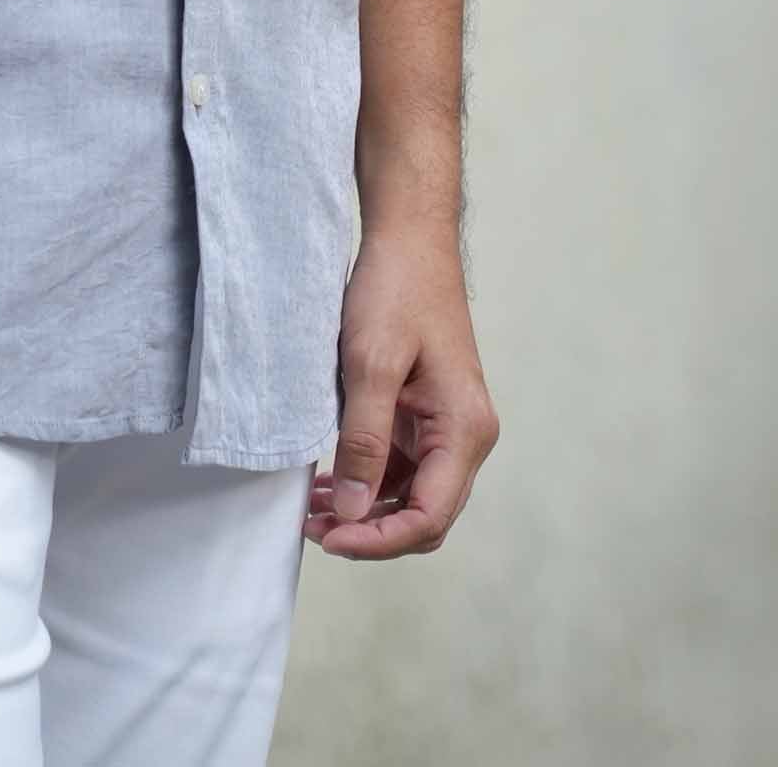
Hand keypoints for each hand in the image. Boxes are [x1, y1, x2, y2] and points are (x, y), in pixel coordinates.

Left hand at [303, 221, 498, 559]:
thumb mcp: (371, 363)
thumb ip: (363, 442)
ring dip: (365, 511)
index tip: (328, 539)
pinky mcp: (428, 415)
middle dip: (370, 532)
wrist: (409, 238)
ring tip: (310, 513)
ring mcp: (448, 426)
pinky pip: (402, 467)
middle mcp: (466, 437)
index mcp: (465, 429)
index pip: (429, 516)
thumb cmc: (396, 290)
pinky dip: (367, 481)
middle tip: (312, 530)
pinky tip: (327, 484)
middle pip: (424, 515)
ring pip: (412, 495)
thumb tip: (350, 513)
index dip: (378, 539)